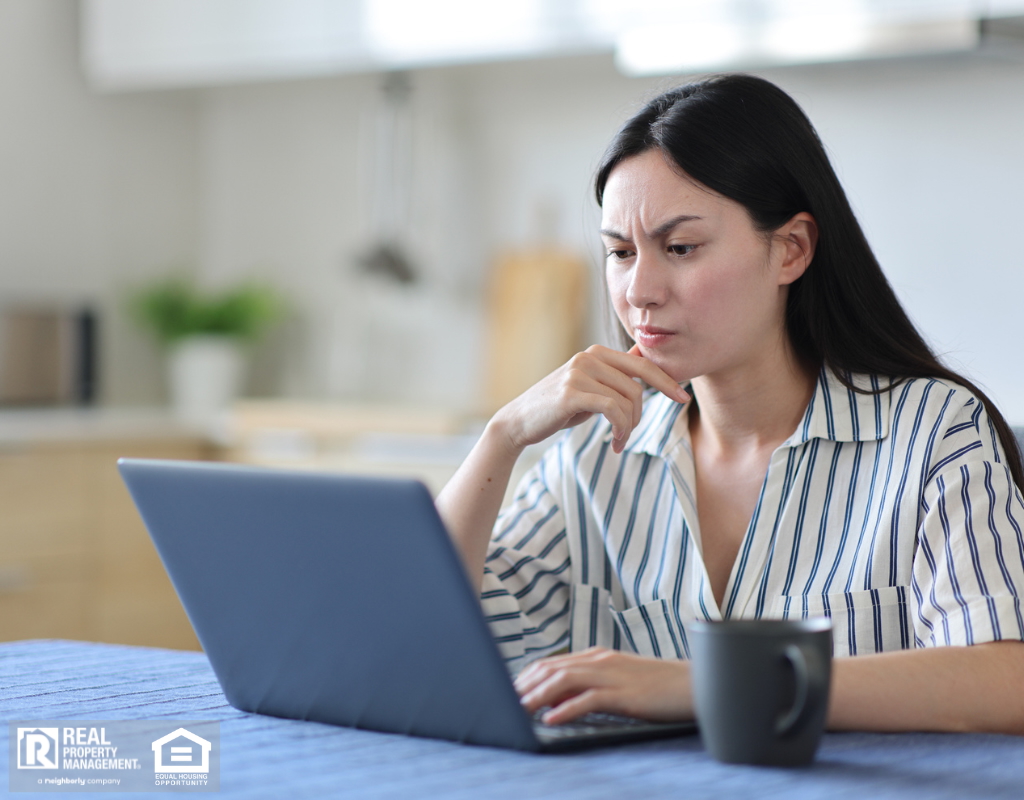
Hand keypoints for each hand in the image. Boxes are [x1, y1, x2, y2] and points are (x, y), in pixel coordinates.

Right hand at [494, 344, 688, 454]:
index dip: (667, 381)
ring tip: (619, 441)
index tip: (683, 399)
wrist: (520, 422)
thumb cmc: (558, 408)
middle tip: (627, 435)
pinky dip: (620, 429)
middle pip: (638, 386)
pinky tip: (615, 443)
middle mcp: (589, 357)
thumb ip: (614, 373)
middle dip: (640, 415)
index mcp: (596, 352)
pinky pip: (613, 410)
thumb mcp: (589, 386)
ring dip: (628, 428)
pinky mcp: (572, 393)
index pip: (642, 364)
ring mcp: (579, 373)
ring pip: (627, 400)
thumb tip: (642, 356)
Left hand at [514, 647, 693, 723]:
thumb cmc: (661, 688)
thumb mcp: (621, 682)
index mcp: (598, 657)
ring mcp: (613, 675)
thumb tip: (559, 702)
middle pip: (552, 668)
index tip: (510, 693)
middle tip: (504, 702)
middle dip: (525, 686)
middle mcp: (601, 661)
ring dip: (538, 696)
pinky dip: (566, 709)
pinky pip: (589, 699)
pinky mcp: (625, 694)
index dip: (528, 677)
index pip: (553, 663)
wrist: (699, 684)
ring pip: (564, 680)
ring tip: (519, 710)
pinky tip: (550, 720)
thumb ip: (592, 687)